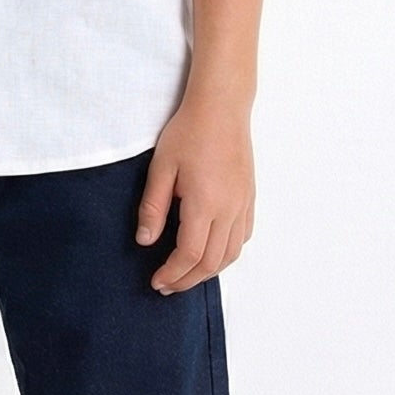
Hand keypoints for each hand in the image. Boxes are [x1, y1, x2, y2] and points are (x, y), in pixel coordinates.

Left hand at [135, 93, 255, 293]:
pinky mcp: (249, 198)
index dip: (172, 273)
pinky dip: (227, 254)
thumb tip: (145, 241)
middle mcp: (229, 209)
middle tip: (167, 286)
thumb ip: (153, 207)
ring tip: (186, 275)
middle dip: (188, 280)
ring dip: (208, 271)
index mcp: (205, 204)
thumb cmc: (189, 132)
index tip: (156, 281)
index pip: (189, 254)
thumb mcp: (161, 168)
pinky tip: (211, 253)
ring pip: (231, 254)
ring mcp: (243, 205)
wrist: (221, 108)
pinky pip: (243, 237)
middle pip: (212, 262)